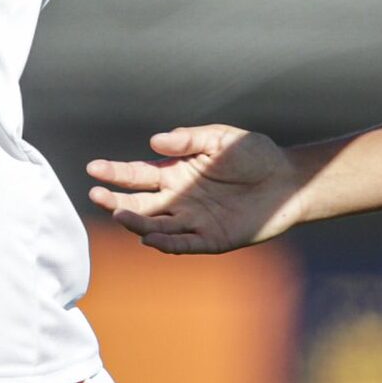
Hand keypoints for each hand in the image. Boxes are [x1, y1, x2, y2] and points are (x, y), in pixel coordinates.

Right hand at [86, 125, 300, 254]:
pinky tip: (149, 237)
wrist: (288, 181)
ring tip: (119, 215)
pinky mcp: (210, 239)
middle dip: (116, 200)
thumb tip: (154, 142)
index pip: (138, 175)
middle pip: (139, 203)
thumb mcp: (222, 139)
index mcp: (177, 173)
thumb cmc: (255, 155)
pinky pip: (183, 244)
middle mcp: (179, 199)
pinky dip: (165, 243)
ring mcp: (193, 221)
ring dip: (137, 222)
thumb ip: (189, 141)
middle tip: (96, 195)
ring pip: (155, 226)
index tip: (93, 168)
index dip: (115, 173)